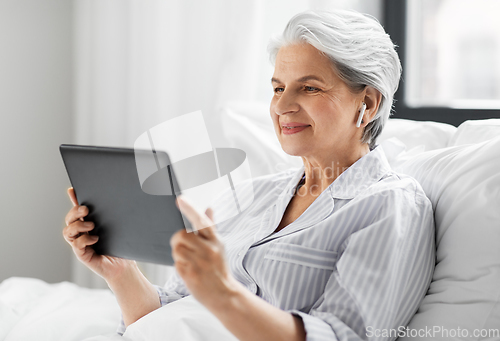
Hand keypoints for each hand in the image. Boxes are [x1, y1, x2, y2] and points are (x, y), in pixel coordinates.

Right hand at [63, 187, 133, 281]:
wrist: (124, 265)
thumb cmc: (120, 246)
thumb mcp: (116, 227)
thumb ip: (112, 216)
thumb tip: (117, 198)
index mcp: (88, 224)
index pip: (78, 210)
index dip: (74, 199)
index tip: (72, 190)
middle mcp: (81, 233)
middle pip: (69, 219)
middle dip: (74, 212)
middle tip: (86, 209)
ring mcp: (80, 244)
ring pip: (68, 231)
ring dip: (78, 225)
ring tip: (91, 225)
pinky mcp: (82, 255)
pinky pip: (76, 245)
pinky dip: (83, 240)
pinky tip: (95, 238)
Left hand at [171, 196, 238, 310]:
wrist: (224, 293)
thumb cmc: (219, 267)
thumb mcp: (219, 246)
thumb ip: (210, 227)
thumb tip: (208, 208)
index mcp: (216, 240)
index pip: (202, 221)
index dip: (190, 209)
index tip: (180, 199)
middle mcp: (209, 250)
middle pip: (182, 235)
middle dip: (178, 239)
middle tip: (183, 246)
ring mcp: (200, 263)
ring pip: (177, 249)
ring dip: (178, 253)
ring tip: (188, 260)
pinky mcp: (191, 275)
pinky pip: (176, 263)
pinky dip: (179, 265)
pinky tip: (189, 270)